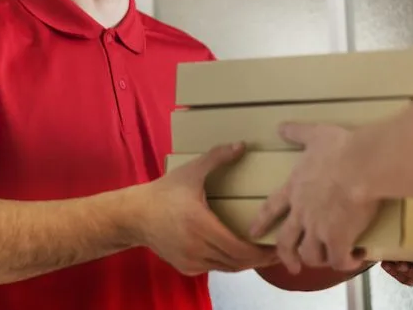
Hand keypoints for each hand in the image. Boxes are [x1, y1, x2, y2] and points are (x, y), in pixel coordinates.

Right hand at [134, 143, 277, 275]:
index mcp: (201, 225)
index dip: (260, 252)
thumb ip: (217, 157)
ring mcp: (191, 261)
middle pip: (237, 262)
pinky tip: (239, 252)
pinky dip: (229, 262)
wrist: (135, 215)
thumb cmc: (164, 192)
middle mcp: (197, 248)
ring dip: (245, 262)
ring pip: (227, 268)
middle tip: (277, 250)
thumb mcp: (191, 171)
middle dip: (259, 259)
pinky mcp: (186, 267)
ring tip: (263, 253)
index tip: (277, 246)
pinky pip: (215, 267)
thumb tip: (242, 145)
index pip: (239, 249)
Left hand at [248, 123, 378, 274]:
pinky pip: (339, 260)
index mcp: (295, 189)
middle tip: (292, 266)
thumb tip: (281, 127)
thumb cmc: (339, 148)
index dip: (261, 221)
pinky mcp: (339, 239)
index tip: (253, 233)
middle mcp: (302, 213)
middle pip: (286, 242)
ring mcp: (318, 229)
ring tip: (331, 259)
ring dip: (320, 260)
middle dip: (287, 256)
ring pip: (311, 255)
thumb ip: (298, 133)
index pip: (271, 208)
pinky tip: (356, 258)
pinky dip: (346, 263)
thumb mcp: (315, 135)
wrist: (360, 165)